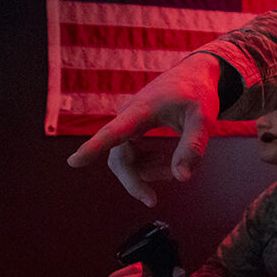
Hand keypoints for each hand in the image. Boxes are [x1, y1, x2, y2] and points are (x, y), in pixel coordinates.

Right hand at [66, 53, 222, 205]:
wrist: (193, 76)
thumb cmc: (197, 94)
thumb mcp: (203, 119)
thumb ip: (193, 147)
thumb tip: (181, 178)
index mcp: (141, 110)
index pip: (113, 132)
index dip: (93, 148)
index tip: (73, 162)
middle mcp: (128, 117)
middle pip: (118, 157)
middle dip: (133, 180)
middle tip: (152, 201)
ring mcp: (128, 125)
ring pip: (124, 160)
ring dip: (147, 172)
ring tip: (173, 168)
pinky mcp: (131, 130)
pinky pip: (131, 157)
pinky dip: (148, 166)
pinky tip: (166, 162)